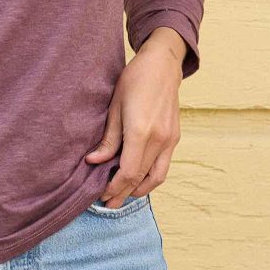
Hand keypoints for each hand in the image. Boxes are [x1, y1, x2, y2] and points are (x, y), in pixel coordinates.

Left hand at [84, 32, 183, 207]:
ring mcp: (170, 140)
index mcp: (141, 131)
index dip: (114, 187)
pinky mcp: (175, 138)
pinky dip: (151, 178)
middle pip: (140, 178)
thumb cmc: (134, 80)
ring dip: (139, 190)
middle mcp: (159, 140)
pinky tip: (138, 179)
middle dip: (123, 194)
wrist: (162, 65)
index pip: (127, 172)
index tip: (101, 195)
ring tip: (123, 196)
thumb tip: (94, 161)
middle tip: (108, 204)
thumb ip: (108, 138)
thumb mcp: (114, 106)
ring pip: (156, 177)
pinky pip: (163, 166)